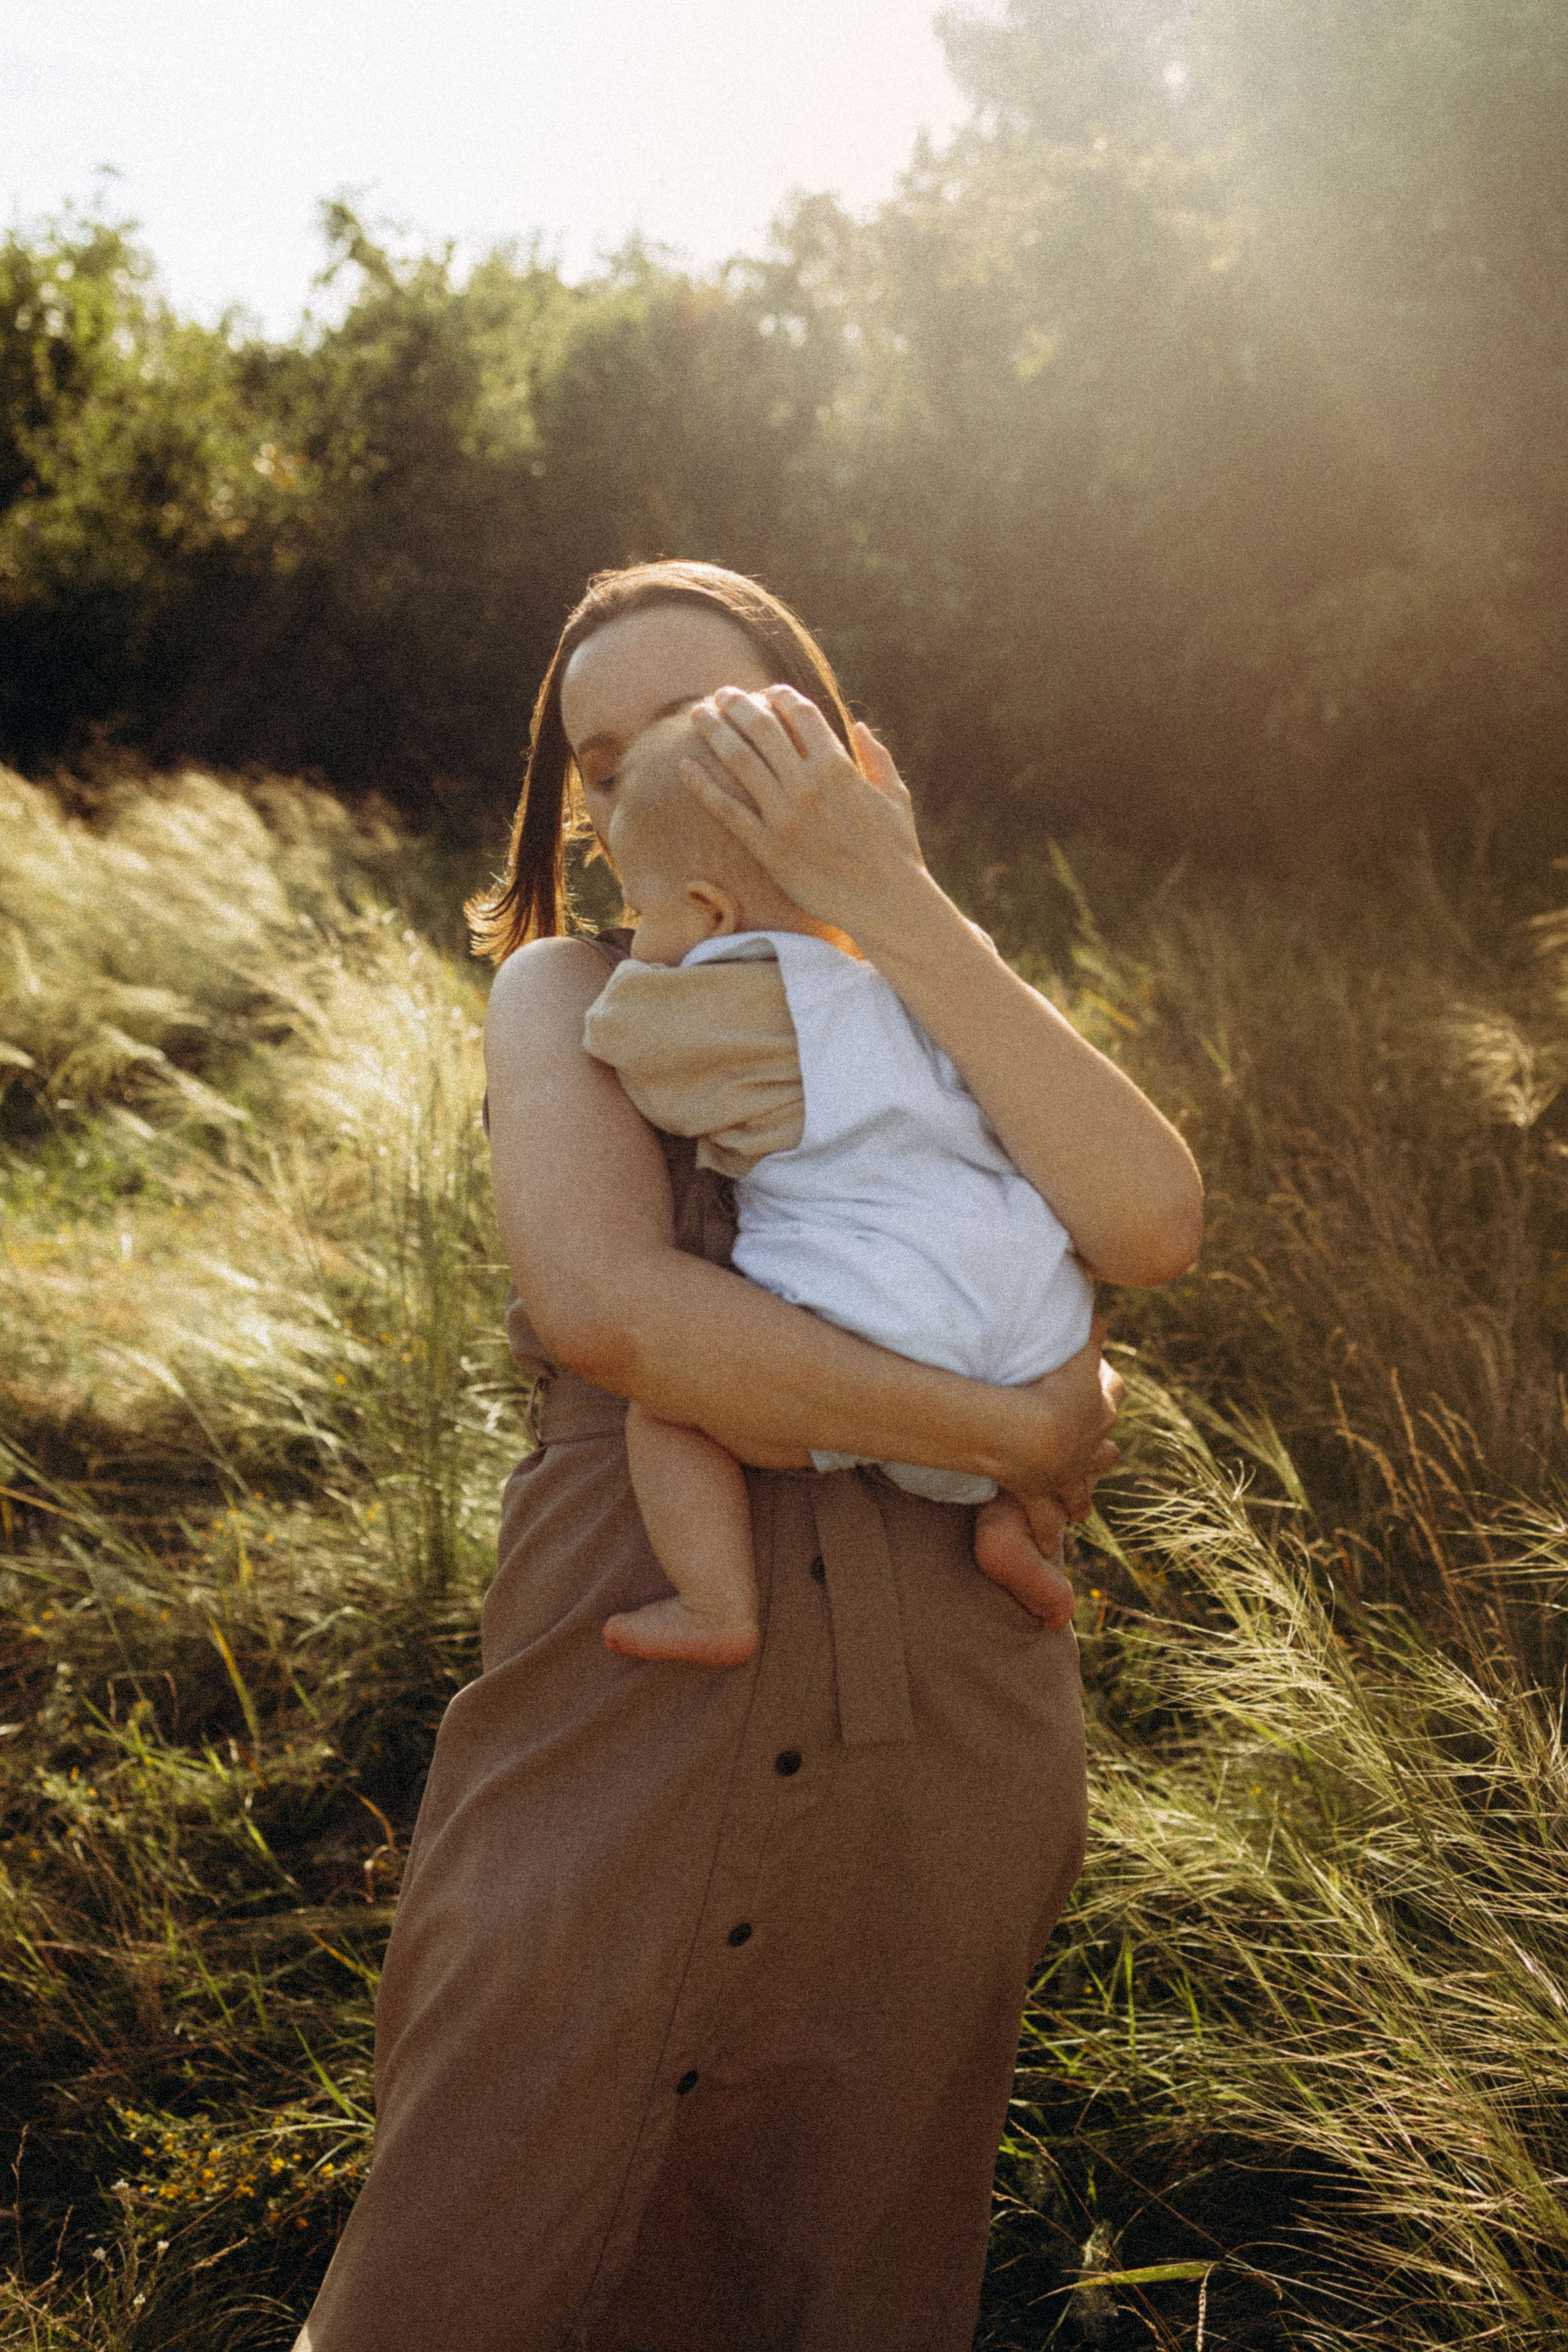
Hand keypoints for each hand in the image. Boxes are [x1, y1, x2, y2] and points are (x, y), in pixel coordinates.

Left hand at [682, 684, 926, 936]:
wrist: (884, 903)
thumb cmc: (896, 851)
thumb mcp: (895, 796)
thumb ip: (877, 757)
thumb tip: (858, 727)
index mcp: (840, 766)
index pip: (801, 714)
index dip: (780, 696)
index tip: (766, 691)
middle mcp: (807, 784)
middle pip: (763, 728)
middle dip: (738, 704)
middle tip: (722, 693)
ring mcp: (784, 815)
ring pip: (739, 759)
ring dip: (715, 730)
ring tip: (698, 713)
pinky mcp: (768, 847)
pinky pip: (727, 809)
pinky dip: (703, 785)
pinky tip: (685, 766)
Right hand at [992, 1320, 1122, 1518]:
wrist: (1033, 1431)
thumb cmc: (1053, 1384)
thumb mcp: (1074, 1348)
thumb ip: (1088, 1329)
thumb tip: (1100, 1307)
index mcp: (1098, 1408)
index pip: (1110, 1395)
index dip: (1107, 1388)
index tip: (1104, 1384)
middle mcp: (1089, 1447)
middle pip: (1103, 1452)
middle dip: (1101, 1454)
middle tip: (1103, 1455)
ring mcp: (1066, 1475)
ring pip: (1079, 1493)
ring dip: (1080, 1499)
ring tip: (1081, 1510)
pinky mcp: (1041, 1495)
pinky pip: (1046, 1519)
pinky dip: (1047, 1531)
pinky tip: (1047, 1546)